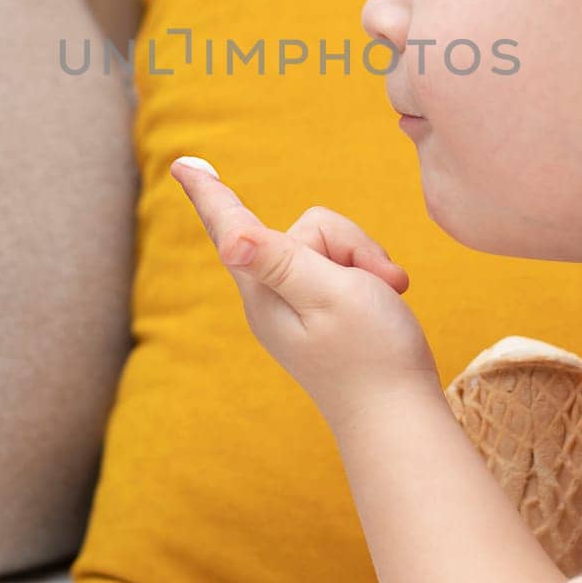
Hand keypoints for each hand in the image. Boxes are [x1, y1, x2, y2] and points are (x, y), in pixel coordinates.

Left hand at [170, 156, 441, 425]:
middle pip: (309, 229)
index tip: (181, 165)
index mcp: (263, 289)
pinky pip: (343, 268)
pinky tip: (386, 301)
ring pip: (332, 246)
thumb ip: (282, 260)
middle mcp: (272, 294)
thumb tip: (229, 241)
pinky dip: (371, 277)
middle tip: (379, 284)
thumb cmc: (371, 355)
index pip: (231, 228)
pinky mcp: (322, 311)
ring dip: (367, 264)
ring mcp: (297, 303)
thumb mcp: (329, 296)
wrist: (400, 417)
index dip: (210, 193)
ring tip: (385, 296)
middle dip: (351, 244)